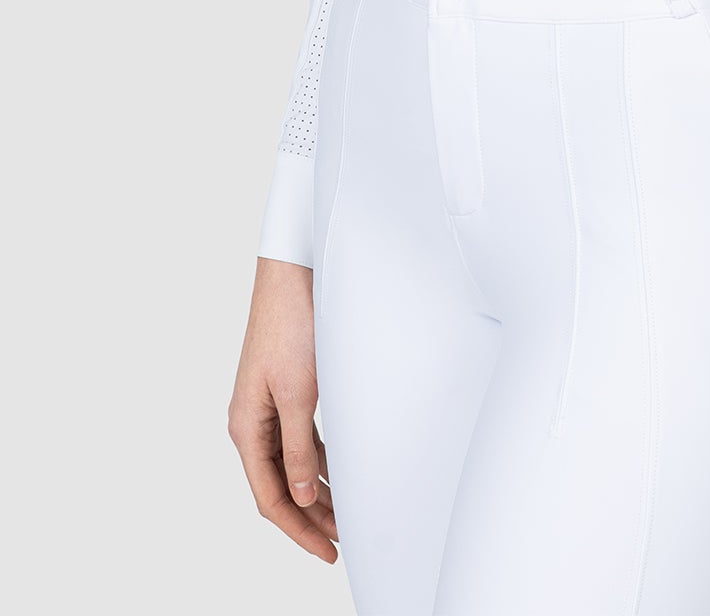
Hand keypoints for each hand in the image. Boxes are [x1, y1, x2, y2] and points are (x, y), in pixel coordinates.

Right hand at [228, 257, 338, 563]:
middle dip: (310, 517)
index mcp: (246, 427)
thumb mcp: (298, 394)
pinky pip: (301, 440)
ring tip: (346, 516)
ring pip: (293, 465)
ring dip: (318, 491)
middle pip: (280, 485)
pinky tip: (340, 472)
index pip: (270, 495)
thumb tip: (304, 496)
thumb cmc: (291, 327)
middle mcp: (253, 422)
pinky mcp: (287, 392)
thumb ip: (300, 448)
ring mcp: (269, 408)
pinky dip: (320, 461)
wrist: (293, 276)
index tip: (327, 550)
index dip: (299, 528)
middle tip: (342, 542)